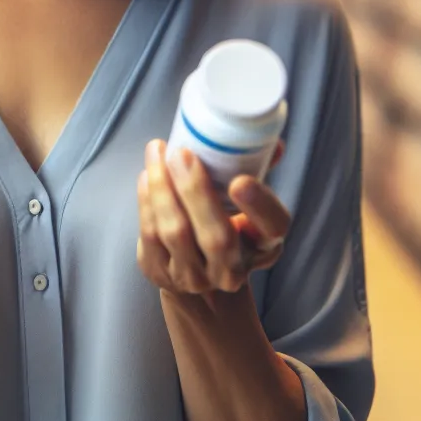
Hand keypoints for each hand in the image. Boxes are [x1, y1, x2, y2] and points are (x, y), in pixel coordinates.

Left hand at [137, 139, 290, 295]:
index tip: (240, 181)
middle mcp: (232, 270)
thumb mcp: (248, 203)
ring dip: (163, 189)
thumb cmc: (227, 225)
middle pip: (217, 238)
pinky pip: (150, 235)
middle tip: (182, 154)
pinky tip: (147, 175)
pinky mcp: (160, 272)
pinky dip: (147, 201)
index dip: (259, 205)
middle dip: (195, 192)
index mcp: (264, 244)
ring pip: (176, 234)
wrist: (198, 275)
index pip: (273, 228)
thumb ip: (258, 169)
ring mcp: (195, 277)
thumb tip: (271, 142)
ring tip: (157, 153)